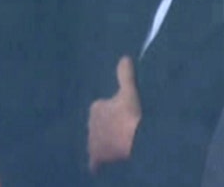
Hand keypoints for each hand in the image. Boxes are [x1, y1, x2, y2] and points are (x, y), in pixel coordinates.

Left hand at [88, 56, 141, 172]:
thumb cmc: (131, 116)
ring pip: (96, 141)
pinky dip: (96, 162)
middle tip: (122, 128)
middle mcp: (89, 124)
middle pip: (98, 124)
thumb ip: (125, 75)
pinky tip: (98, 166)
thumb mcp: (130, 92)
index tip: (122, 113)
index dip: (112, 110)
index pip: (101, 107)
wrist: (134, 142)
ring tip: (117, 144)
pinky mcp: (97, 157)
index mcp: (95, 108)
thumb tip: (124, 57)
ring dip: (103, 141)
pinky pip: (94, 161)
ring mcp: (92, 142)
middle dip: (106, 125)